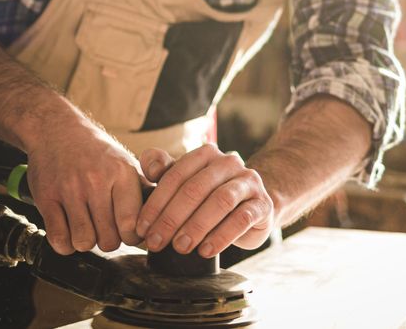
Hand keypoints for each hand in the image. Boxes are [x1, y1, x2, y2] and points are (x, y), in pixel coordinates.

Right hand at [23, 113, 145, 253]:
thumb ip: (144, 189)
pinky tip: (69, 230)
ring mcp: (70, 189)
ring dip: (85, 241)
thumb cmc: (96, 152)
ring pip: (83, 242)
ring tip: (87, 228)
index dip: (131, 237)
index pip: (132, 225)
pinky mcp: (46, 197)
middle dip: (108, 241)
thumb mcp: (126, 162)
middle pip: (108, 239)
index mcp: (122, 172)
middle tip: (104, 229)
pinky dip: (65, 243)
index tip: (127, 233)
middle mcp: (96, 180)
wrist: (56, 130)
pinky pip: (59, 239)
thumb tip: (163, 214)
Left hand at [134, 144, 275, 257]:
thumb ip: (164, 170)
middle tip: (156, 242)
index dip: (156, 202)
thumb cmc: (210, 196)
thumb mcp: (186, 182)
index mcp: (206, 154)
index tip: (142, 228)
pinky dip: (222, 236)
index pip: (177, 174)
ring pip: (220, 201)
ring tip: (180, 248)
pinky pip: (242, 219)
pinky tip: (206, 251)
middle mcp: (229, 162)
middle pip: (196, 188)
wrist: (252, 207)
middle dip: (172, 218)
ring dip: (196, 226)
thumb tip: (148, 166)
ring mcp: (249, 182)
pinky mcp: (263, 204)